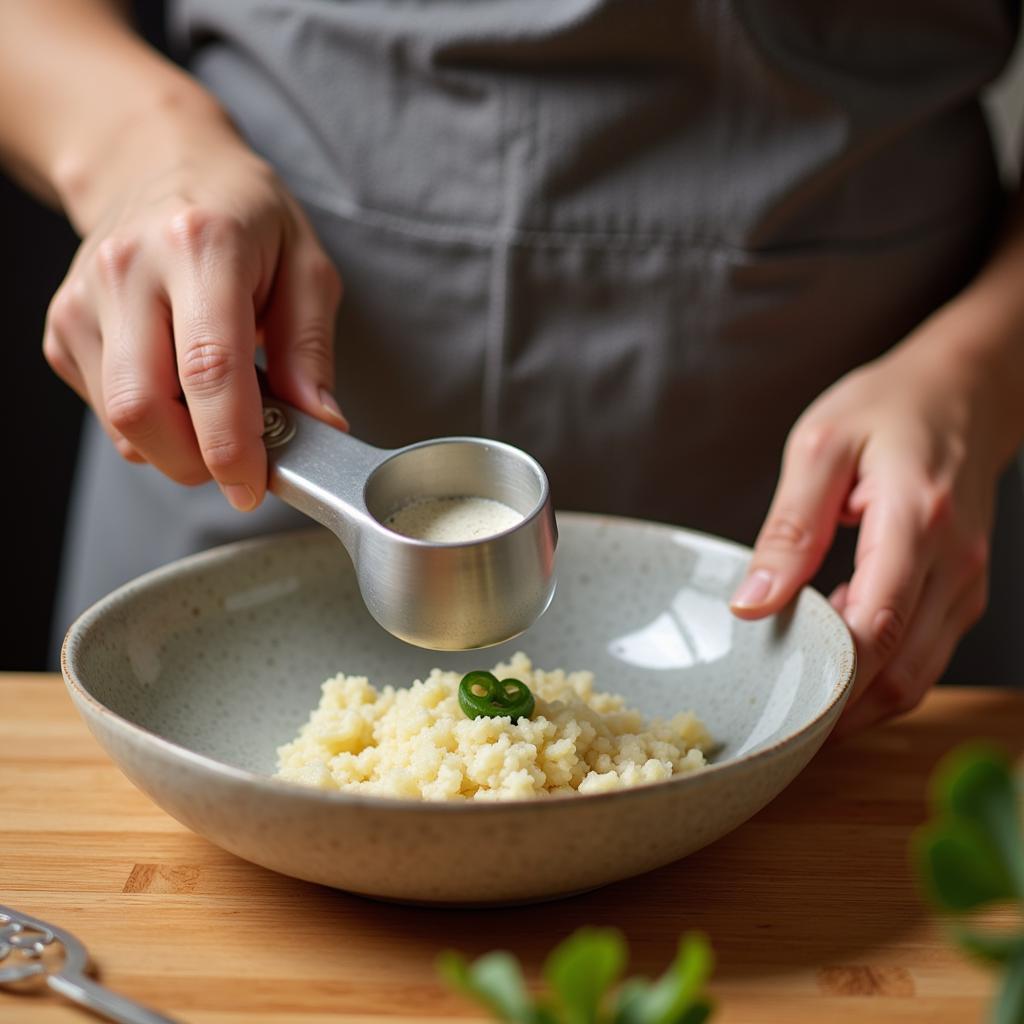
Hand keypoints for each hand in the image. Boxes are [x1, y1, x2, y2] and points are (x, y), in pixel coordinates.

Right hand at [42, 105, 345, 509]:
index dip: (231, 445)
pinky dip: (150, 424)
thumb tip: (320, 426)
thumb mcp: (305, 266)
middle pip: (144, 409)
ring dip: (176, 446)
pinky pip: (105, 411)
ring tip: (214, 409)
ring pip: (120, 421)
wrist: (156, 161)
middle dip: (197, 461)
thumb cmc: (242, 214)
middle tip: (240, 460)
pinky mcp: (63, 325)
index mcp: (201, 246)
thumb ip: (311, 351)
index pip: (208, 369)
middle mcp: (130, 269)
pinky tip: (177, 386)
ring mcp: (84, 298)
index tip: (254, 486)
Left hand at [729, 336, 1004, 736]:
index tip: (779, 703)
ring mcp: (966, 583)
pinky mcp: (962, 592)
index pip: (878, 626)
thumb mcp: (819, 449)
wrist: (963, 391)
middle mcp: (954, 563)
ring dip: (859, 699)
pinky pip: (923, 655)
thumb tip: (753, 603)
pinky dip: (878, 673)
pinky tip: (831, 659)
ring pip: (917, 677)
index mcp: (915, 520)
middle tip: (776, 722)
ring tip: (796, 697)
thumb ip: (788, 529)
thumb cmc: (885, 409)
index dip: (832, 680)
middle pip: (902, 671)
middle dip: (839, 709)